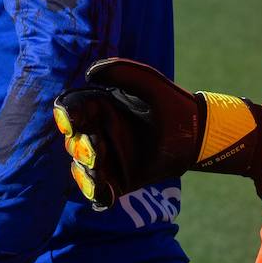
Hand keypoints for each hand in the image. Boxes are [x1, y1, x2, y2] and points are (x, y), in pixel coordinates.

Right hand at [53, 57, 261, 209]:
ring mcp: (108, 158)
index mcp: (99, 108)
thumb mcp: (148, 81)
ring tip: (96, 166)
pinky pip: (100, 191)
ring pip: (81, 167)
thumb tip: (90, 75)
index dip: (65, 116)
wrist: (195, 133)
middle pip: (73, 141)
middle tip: (96, 146)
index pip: (72, 111)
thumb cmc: (171, 102)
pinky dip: (95, 192)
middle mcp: (99, 133)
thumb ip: (122, 70)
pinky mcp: (119, 181)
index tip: (70, 122)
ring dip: (83, 169)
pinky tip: (102, 191)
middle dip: (78, 145)